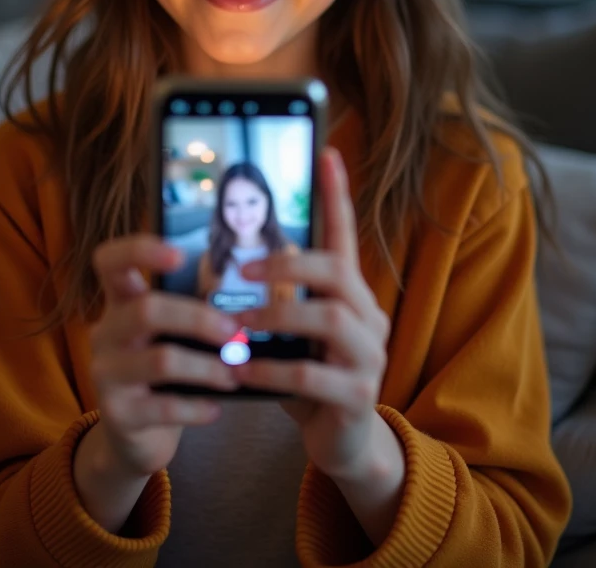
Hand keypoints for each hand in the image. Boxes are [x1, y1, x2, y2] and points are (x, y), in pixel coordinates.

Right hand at [89, 236, 238, 477]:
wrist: (134, 437)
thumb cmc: (161, 374)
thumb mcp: (166, 335)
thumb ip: (189, 315)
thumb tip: (246, 306)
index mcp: (119, 303)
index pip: (110, 261)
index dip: (139, 250)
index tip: (179, 254)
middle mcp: (105, 333)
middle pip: (147, 309)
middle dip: (198, 319)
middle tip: (234, 332)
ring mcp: (106, 374)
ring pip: (161, 360)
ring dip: (207, 367)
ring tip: (235, 374)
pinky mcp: (117, 414)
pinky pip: (165, 407)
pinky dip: (198, 407)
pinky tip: (216, 409)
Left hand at [232, 147, 390, 483]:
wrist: (342, 442)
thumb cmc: (309, 376)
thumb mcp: (294, 332)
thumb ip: (276, 300)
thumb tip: (226, 265)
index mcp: (350, 293)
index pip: (345, 235)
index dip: (336, 195)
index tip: (326, 153)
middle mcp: (368, 315)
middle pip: (336, 272)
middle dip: (287, 265)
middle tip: (241, 272)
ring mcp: (369, 356)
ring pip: (327, 320)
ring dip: (275, 318)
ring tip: (237, 325)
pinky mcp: (359, 396)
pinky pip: (312, 378)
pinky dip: (270, 371)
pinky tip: (240, 371)